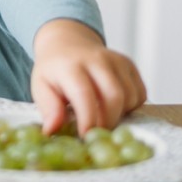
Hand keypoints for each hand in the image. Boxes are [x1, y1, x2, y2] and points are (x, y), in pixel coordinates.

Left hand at [31, 19, 145, 134]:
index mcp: (70, 65)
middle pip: (114, 96)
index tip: (85, 137)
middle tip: (97, 133)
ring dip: (120, 114)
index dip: (87, 119)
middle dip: (108, 121)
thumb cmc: (54, 71)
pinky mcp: (129, 64)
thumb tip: (52, 130)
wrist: (68, 43)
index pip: (84, 93)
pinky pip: (140, 93)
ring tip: (102, 115)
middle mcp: (96, 59)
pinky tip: (113, 105)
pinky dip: (131, 106)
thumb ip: (48, 108)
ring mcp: (116, 60)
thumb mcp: (41, 86)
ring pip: (130, 96)